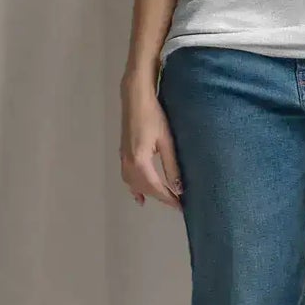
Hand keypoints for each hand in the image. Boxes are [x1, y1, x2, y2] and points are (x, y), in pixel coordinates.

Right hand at [120, 81, 182, 208]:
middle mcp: (128, 163)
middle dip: (160, 197)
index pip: (156, 187)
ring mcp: (123, 158)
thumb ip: (171, 166)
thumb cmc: (153, 116)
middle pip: (144, 188)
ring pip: (134, 184)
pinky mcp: (123, 153)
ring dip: (147, 193)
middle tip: (176, 203)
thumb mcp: (166, 141)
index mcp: (140, 161)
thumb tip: (178, 188)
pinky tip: (138, 195)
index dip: (168, 198)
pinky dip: (134, 188)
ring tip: (160, 200)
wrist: (135, 98)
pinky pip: (127, 177)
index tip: (180, 206)